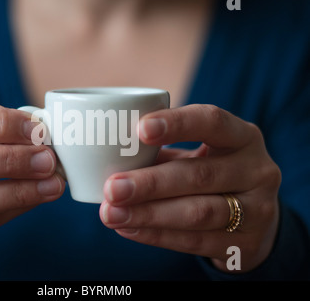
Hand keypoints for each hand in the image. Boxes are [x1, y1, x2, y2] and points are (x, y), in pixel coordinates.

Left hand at [100, 104, 280, 271]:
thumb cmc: (212, 176)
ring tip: (110, 213)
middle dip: (151, 182)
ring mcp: (257, 211)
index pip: (213, 122)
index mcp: (243, 137)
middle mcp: (257, 171)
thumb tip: (110, 156)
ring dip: (148, 214)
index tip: (140, 130)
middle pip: (200, 175)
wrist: (254, 221)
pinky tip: (128, 228)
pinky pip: (194, 242)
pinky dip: (156, 235)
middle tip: (112, 187)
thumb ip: (163, 153)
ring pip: (197, 213)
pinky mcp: (245, 246)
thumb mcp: (199, 156)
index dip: (177, 124)